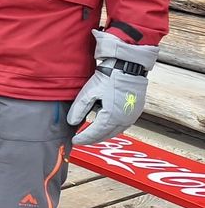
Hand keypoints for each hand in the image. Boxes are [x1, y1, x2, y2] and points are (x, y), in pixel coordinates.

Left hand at [68, 29, 157, 144]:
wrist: (129, 66)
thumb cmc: (109, 77)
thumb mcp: (89, 92)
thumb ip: (79, 109)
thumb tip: (72, 123)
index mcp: (111, 117)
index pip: (94, 133)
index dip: (84, 138)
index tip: (75, 141)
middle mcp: (123, 120)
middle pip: (105, 135)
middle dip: (93, 139)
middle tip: (82, 139)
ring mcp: (131, 116)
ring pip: (115, 132)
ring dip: (103, 134)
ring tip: (92, 134)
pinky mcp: (136, 111)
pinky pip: (123, 125)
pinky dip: (112, 128)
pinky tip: (105, 125)